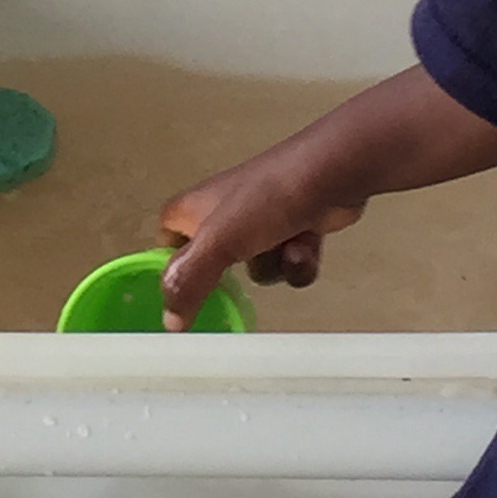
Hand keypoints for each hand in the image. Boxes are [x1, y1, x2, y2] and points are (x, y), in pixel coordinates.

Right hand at [157, 133, 370, 330]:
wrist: (330, 175)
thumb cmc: (267, 200)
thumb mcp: (218, 243)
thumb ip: (189, 281)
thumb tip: (169, 322)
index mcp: (193, 209)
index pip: (167, 244)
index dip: (175, 270)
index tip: (185, 297)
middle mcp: (223, 214)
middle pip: (215, 265)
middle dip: (236, 276)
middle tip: (239, 280)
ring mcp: (260, 220)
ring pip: (258, 269)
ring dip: (274, 266)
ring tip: (287, 246)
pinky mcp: (293, 228)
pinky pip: (287, 264)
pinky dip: (298, 260)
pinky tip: (308, 244)